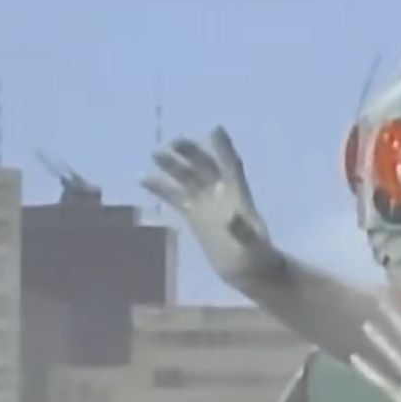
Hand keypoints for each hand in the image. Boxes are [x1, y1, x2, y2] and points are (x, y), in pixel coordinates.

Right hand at [143, 128, 275, 283]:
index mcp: (239, 196)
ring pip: (188, 178)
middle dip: (192, 153)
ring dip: (173, 165)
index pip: (231, 165)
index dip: (224, 148)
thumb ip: (245, 233)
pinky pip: (175, 197)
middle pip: (206, 167)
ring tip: (156, 152)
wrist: (250, 273)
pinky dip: (160, 188)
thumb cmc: (258, 259)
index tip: (215, 128)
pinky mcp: (194, 216)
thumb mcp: (255, 247)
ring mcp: (207, 204)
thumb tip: (233, 218)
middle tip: (174, 142)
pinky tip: (142, 178)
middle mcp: (222, 194)